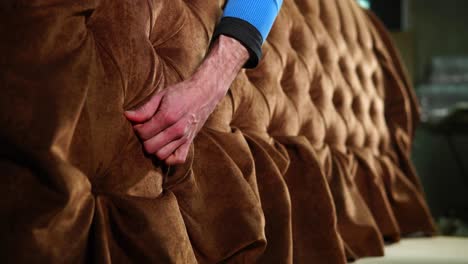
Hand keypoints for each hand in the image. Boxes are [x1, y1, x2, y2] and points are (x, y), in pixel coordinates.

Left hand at [125, 35, 248, 164]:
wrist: (204, 93)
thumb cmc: (181, 92)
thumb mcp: (160, 96)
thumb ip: (144, 109)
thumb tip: (127, 116)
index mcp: (168, 116)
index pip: (143, 133)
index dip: (137, 129)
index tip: (139, 122)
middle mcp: (177, 130)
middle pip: (150, 147)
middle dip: (144, 140)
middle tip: (146, 130)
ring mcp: (184, 138)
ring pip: (161, 155)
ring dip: (154, 148)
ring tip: (154, 137)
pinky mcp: (190, 142)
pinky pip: (177, 159)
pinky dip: (169, 157)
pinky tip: (165, 147)